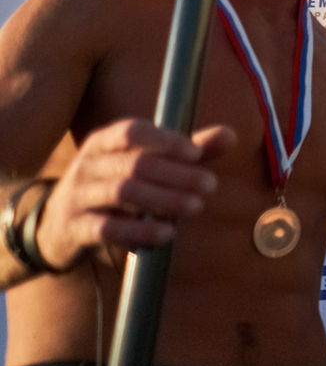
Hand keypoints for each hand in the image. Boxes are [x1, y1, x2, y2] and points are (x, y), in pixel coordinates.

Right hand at [35, 119, 235, 268]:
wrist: (55, 226)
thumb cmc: (113, 185)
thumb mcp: (143, 163)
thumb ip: (186, 151)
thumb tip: (230, 135)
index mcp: (104, 142)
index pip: (131, 131)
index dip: (164, 140)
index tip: (196, 154)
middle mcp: (88, 165)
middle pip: (134, 164)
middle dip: (176, 175)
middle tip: (210, 185)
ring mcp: (77, 196)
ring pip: (122, 192)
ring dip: (163, 200)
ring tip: (196, 207)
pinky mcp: (74, 228)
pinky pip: (106, 228)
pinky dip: (138, 231)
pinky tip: (166, 234)